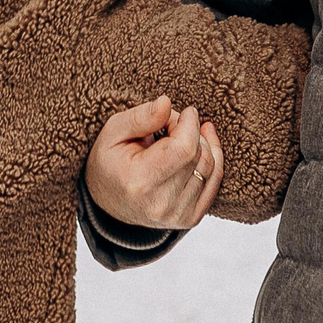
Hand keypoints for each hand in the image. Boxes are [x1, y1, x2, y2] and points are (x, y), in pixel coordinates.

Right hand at [85, 95, 222, 230]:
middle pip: (198, 156)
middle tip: (173, 124)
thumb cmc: (109, 163)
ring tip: (180, 137)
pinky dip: (213, 160)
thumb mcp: (113, 132)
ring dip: (202, 145)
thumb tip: (167, 103)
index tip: (184, 111)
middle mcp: (161, 204)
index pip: (184, 148)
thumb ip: (140, 117)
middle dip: (191, 132)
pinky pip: (214, 182)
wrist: (108, 204)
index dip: (190, 123)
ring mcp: (178, 215)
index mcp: (140, 182)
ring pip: (209, 167)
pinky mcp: (190, 218)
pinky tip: (204, 145)